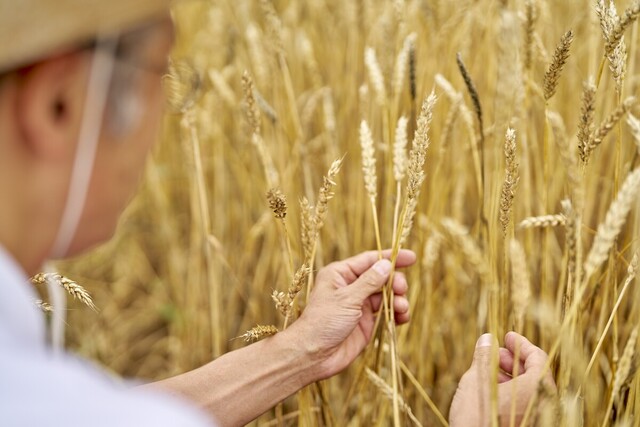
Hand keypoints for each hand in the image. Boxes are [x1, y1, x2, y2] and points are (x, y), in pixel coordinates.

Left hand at [290, 249, 415, 379]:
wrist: (314, 355)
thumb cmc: (323, 322)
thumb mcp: (347, 298)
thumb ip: (369, 281)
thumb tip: (386, 264)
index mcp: (341, 274)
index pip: (369, 260)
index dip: (390, 257)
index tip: (411, 257)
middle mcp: (351, 287)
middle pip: (381, 277)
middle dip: (395, 282)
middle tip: (401, 289)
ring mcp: (359, 305)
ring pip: (386, 295)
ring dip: (398, 299)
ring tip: (402, 308)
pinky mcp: (366, 322)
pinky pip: (387, 313)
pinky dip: (397, 314)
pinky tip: (402, 318)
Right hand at [449, 332, 555, 426]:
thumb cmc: (476, 416)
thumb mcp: (476, 380)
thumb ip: (484, 357)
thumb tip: (487, 339)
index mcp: (538, 388)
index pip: (538, 357)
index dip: (521, 344)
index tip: (507, 336)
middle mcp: (546, 404)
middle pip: (536, 374)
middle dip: (514, 361)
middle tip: (495, 353)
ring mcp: (541, 420)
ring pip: (531, 392)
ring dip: (512, 378)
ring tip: (489, 373)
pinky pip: (528, 407)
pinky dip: (514, 395)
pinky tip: (493, 393)